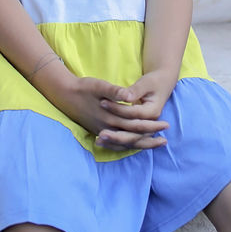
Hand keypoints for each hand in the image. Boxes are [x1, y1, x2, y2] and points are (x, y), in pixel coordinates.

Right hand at [50, 73, 168, 149]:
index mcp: (110, 117)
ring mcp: (102, 131)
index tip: (165, 126)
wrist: (65, 95)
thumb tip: (128, 96)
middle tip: (165, 139)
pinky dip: (128, 146)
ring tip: (155, 144)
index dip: (151, 126)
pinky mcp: (99, 131)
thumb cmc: (83, 88)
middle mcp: (107, 127)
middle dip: (150, 138)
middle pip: (133, 137)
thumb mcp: (99, 85)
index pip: (135, 125)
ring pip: (125, 143)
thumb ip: (114, 91)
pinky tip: (135, 145)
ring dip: (141, 144)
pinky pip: (116, 144)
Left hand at [94, 70, 174, 149]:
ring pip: (130, 141)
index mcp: (152, 111)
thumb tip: (125, 96)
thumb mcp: (146, 83)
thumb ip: (135, 90)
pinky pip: (127, 141)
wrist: (162, 84)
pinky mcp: (138, 130)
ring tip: (98, 141)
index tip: (102, 103)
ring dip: (114, 142)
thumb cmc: (153, 82)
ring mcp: (145, 129)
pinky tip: (101, 143)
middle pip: (133, 134)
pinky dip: (115, 143)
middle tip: (100, 134)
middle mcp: (150, 124)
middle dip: (116, 135)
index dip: (118, 109)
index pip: (133, 114)